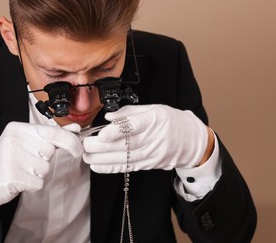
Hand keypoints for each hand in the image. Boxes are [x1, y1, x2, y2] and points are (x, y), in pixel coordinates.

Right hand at [0, 122, 82, 209]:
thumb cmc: (10, 158)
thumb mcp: (29, 141)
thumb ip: (53, 135)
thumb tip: (76, 128)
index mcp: (18, 128)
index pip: (52, 132)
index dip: (70, 141)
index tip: (78, 150)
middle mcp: (13, 141)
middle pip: (49, 151)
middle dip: (44, 159)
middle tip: (27, 160)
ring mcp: (11, 159)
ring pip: (44, 168)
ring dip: (37, 173)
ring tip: (22, 170)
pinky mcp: (12, 177)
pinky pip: (37, 182)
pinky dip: (32, 184)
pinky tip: (19, 179)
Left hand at [82, 105, 208, 172]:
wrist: (191, 140)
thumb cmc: (171, 121)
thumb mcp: (154, 109)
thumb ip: (129, 112)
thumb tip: (108, 117)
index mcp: (155, 119)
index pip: (134, 126)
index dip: (116, 131)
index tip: (100, 133)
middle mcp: (154, 138)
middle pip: (125, 144)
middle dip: (101, 146)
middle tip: (84, 144)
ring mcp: (152, 154)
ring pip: (124, 158)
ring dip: (102, 158)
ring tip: (86, 155)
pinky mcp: (149, 164)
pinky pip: (128, 167)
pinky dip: (111, 167)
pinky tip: (97, 165)